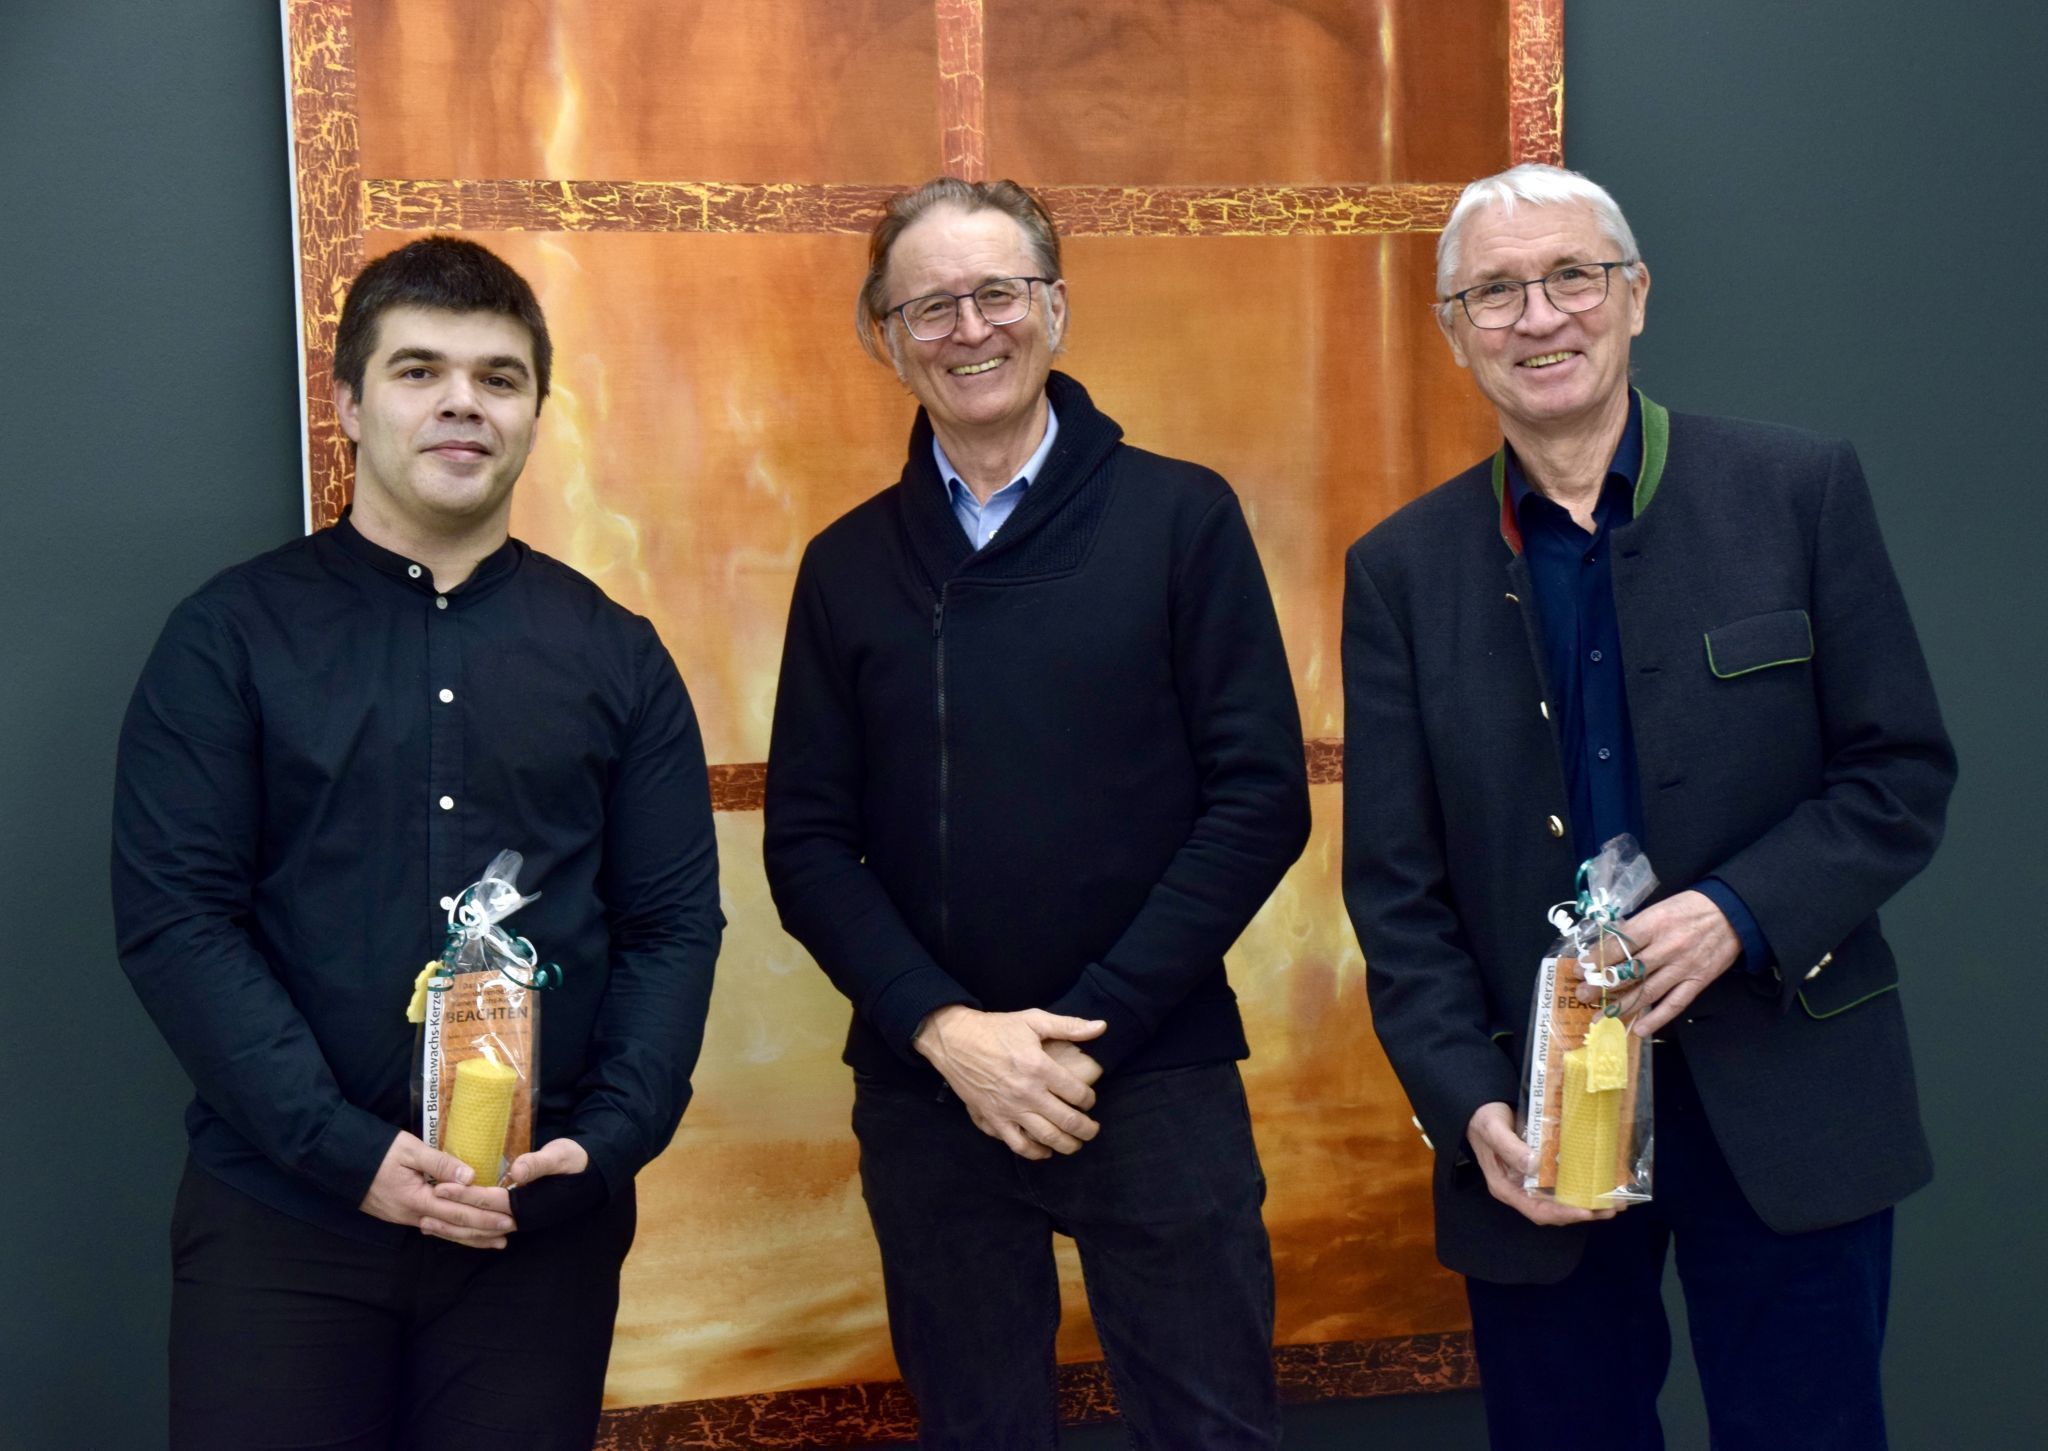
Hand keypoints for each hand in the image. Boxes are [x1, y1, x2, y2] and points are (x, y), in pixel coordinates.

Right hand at [359, 1130, 513, 1247]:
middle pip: (454, 1227)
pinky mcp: (401, 1215)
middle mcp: (412, 1214)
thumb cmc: (378, 1151)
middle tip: (510, 1232)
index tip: (508, 1217)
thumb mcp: (409, 1150)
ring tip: (495, 1242)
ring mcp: (405, 1218)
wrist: (341, 1160)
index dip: (484, 1216)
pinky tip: (464, 1236)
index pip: (458, 1211)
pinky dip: (451, 1233)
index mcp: (416, 1199)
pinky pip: (433, 1228)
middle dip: (483, 1231)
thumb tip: (469, 1176)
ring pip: (444, 1232)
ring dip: (471, 1237)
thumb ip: (439, 1163)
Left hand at [428, 1137, 589, 1245]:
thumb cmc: (578, 1162)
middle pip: (479, 1221)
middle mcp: (522, 1217)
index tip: (440, 1187)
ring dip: (453, 1228)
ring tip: (426, 1223)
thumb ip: (539, 1163)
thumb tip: (516, 1170)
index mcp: (530, 1203)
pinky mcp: (517, 1217)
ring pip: (480, 1230)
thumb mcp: (561, 1156)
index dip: (464, 1195)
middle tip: (423, 1210)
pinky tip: (448, 1225)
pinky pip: (486, 1227)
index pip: (489, 1201)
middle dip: (451, 1216)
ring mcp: (519, 1220)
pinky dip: (465, 1229)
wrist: (594, 1177)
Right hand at [914, 1005, 1106, 1159]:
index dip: (1089, 1099)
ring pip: (1047, 1137)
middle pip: (1067, 1120)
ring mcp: (1009, 1109)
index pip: (1077, 1093)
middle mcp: (1027, 1092)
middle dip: (1086, 1129)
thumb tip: (1101, 1027)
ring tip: (1076, 1144)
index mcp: (1039, 1067)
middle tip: (1093, 1129)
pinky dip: (1035, 1153)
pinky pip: (1017, 1145)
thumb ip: (1069, 1026)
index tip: (1089, 1100)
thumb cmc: (996, 1029)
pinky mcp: (992, 1119)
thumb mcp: (1033, 1020)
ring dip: (1067, 1145)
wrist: (954, 1041)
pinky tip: (1045, 1151)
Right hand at [1466, 1102, 1618, 1226]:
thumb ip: (1511, 1148)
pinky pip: (1562, 1182)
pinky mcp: (1540, 1168)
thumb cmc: (1483, 1119)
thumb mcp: (1493, 1130)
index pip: (1536, 1210)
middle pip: (1554, 1210)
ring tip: (1615, 1202)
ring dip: (1587, 1202)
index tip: (1585, 1212)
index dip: (1562, 1214)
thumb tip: (1536, 1165)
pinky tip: (1599, 1182)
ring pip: (1561, 1199)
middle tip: (1611, 1208)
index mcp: (1506, 1187)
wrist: (1478, 1108)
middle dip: (1583, 1212)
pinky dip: (1581, 1185)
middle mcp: (1520, 1188)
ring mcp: (1531, 1180)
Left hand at [1579, 890, 1741, 1036]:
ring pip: (1647, 991)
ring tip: (1600, 1017)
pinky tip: (1639, 1029)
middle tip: (1583, 996)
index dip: (1596, 959)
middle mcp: (1666, 947)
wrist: (1732, 913)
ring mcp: (1683, 967)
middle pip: (1629, 972)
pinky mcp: (1698, 981)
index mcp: (1653, 924)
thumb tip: (1607, 947)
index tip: (1579, 969)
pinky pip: (1675, 1003)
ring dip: (1622, 1006)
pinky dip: (1657, 1018)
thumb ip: (1635, 929)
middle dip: (1602, 986)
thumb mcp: (1658, 909)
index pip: (1618, 946)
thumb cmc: (1689, 908)